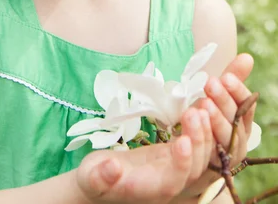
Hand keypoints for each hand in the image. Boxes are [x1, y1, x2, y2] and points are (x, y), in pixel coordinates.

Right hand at [76, 107, 212, 203]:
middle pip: (194, 168)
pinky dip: (199, 126)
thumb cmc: (93, 178)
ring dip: (204, 131)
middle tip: (196, 112)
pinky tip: (201, 106)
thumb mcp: (90, 177)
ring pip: (199, 155)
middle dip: (198, 140)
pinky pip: (193, 142)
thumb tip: (112, 167)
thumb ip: (101, 176)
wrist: (100, 177)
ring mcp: (172, 167)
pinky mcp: (172, 153)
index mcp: (149, 189)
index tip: (184, 141)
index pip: (173, 181)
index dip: (182, 163)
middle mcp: (167, 181)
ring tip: (203, 105)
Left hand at [173, 53, 255, 198]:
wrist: (175, 163)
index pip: (245, 109)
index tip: (226, 77)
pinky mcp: (194, 175)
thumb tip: (247, 57)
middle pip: (235, 125)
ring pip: (221, 144)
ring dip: (214, 123)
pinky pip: (197, 166)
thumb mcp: (213, 99)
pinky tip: (183, 138)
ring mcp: (217, 162)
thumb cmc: (201, 125)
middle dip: (224, 104)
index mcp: (239, 127)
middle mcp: (233, 146)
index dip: (238, 93)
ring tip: (201, 105)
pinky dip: (192, 151)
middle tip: (210, 84)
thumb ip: (229, 81)